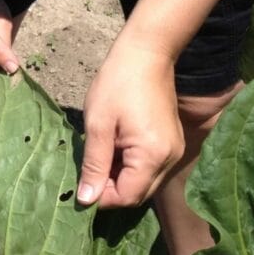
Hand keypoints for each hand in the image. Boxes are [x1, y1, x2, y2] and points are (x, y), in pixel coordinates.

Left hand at [77, 38, 183, 207]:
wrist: (146, 54)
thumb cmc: (117, 83)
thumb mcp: (97, 125)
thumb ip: (94, 164)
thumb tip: (85, 200)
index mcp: (153, 155)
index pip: (127, 197)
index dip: (101, 197)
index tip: (80, 183)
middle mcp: (170, 159)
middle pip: (138, 194)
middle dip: (110, 189)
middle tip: (87, 170)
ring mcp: (174, 151)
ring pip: (143, 183)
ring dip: (119, 178)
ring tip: (99, 155)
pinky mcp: (171, 144)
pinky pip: (150, 169)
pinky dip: (130, 167)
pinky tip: (113, 149)